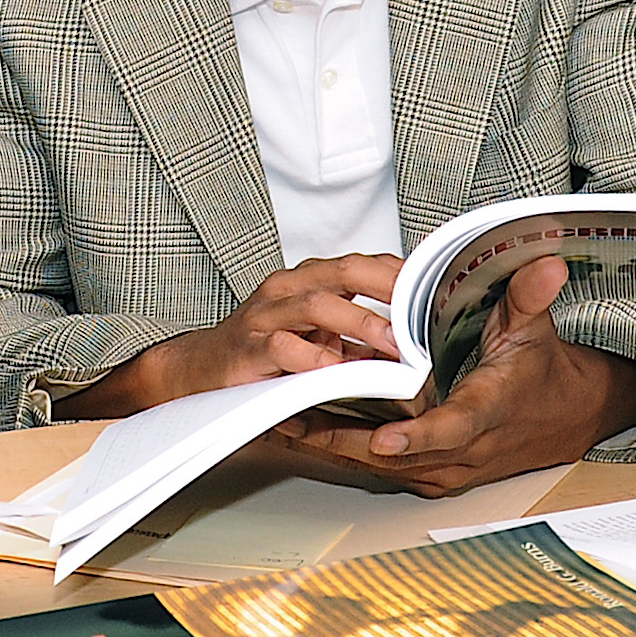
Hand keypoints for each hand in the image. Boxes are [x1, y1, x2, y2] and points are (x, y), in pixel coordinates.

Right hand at [58, 253, 405, 417]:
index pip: (365, 264)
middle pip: (348, 271)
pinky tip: (336, 369)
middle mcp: (290, 288)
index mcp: (311, 280)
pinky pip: (284, 346)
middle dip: (391, 289)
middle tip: (424, 312)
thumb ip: (360, 337)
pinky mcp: (251, 346)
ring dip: (362, 324)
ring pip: (319, 304)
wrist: (198, 372)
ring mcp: (268, 314)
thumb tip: (413, 344)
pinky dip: (313, 357)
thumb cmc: (265, 354)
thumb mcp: (320, 339)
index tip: (437, 291)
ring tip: (393, 345)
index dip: (403, 275)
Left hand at [277, 258, 635, 498]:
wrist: (561, 418)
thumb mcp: (534, 330)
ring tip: (283, 420)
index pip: (454, 428)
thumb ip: (529, 296)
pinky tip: (306, 429)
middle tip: (295, 417)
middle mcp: (466, 450)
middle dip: (346, 437)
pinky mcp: (431, 473)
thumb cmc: (540, 371)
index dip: (418, 435)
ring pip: (383, 465)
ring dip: (335, 444)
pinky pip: (382, 467)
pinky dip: (345, 448)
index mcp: (490, 411)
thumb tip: (546, 262)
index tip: (384, 437)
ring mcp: (447, 467)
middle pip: (401, 454)